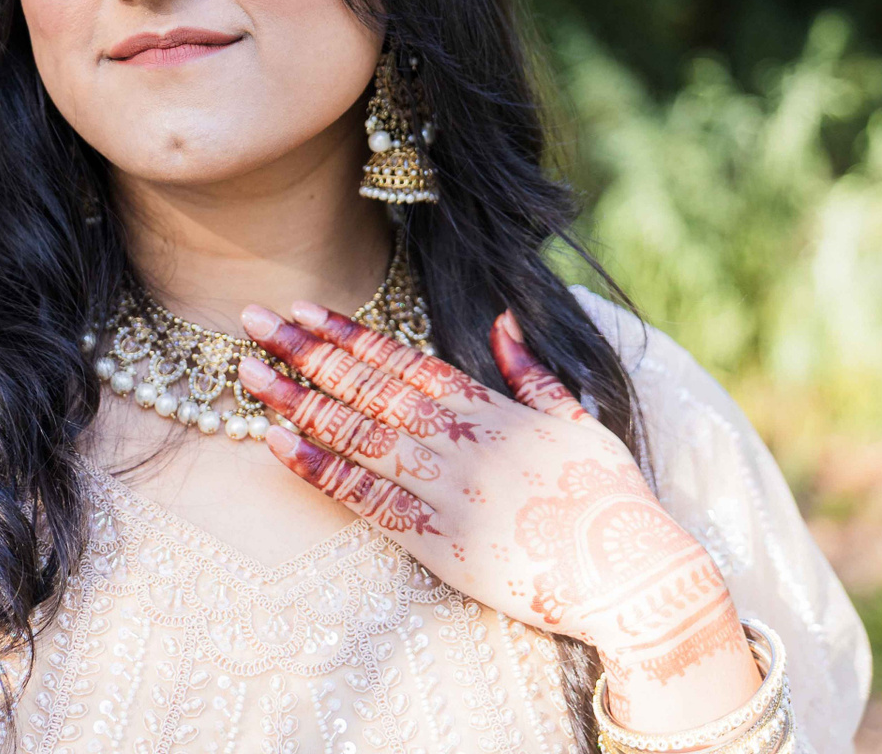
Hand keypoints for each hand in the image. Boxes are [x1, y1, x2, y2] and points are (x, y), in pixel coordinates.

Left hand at [236, 300, 756, 719]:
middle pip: (368, 387)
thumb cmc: (608, 496)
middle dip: (306, 353)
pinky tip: (280, 445)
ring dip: (298, 402)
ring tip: (249, 375)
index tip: (304, 310)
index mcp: (490, 408)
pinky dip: (322, 470)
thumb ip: (531, 370)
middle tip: (253, 322)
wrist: (632, 571)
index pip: (403, 360)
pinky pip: (368, 500)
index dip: (348, 334)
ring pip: (358, 435)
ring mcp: (447, 489)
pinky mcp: (440, 541)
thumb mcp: (577, 418)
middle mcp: (461, 440)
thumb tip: (503, 321)